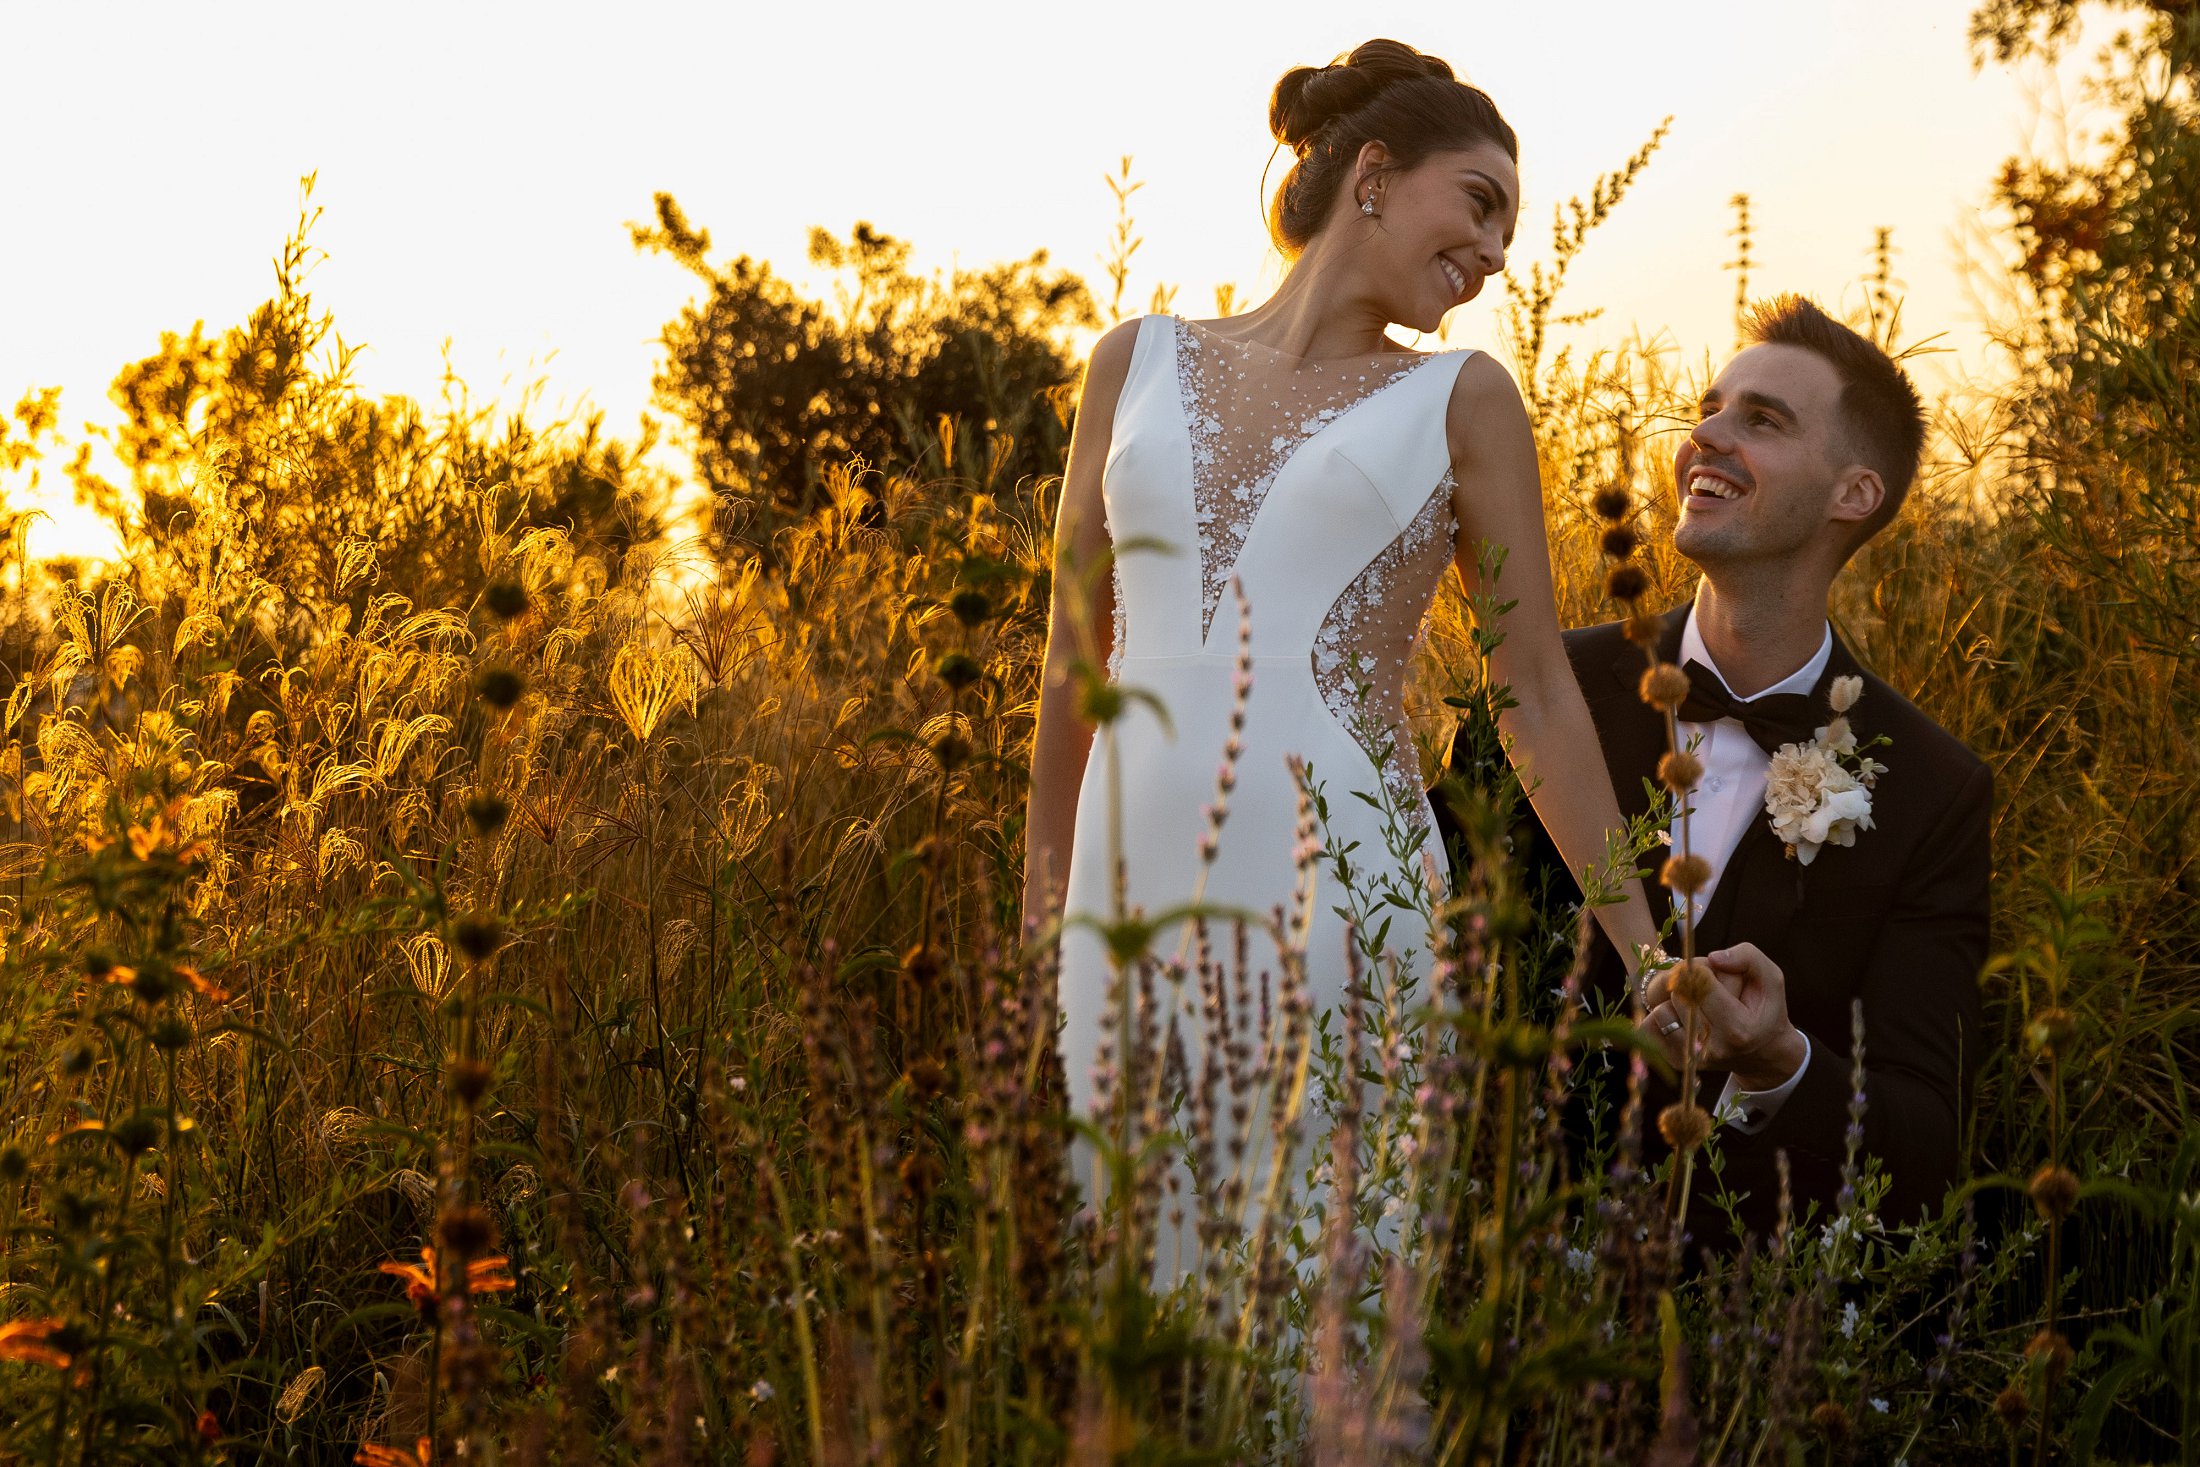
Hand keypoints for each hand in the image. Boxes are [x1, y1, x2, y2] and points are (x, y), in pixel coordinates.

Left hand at [1638, 942, 1807, 1090]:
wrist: (1762, 1054)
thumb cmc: (1763, 1011)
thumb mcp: (1770, 981)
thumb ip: (1749, 958)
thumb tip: (1713, 957)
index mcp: (1738, 1028)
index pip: (1701, 983)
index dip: (1702, 969)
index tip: (1713, 973)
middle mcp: (1713, 1047)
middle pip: (1678, 994)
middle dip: (1687, 981)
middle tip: (1706, 988)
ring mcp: (1692, 1057)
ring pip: (1660, 1010)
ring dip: (1673, 998)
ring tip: (1696, 1003)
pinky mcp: (1676, 1060)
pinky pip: (1648, 1026)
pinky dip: (1660, 1014)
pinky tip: (1681, 1014)